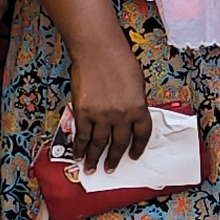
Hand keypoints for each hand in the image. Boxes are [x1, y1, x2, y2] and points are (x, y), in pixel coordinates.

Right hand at [60, 47, 152, 172]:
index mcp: (139, 107)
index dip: (138, 148)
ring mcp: (102, 116)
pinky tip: (77, 155)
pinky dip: (79, 147)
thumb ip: (134, 102)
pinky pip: (81, 136)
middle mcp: (122, 115)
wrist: (98, 50)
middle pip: (119, 143)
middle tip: (110, 168)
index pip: (142, 135)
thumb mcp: (137, 83)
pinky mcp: (84, 113)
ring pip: (98, 144)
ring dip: (94, 158)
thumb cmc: (118, 60)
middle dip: (114, 158)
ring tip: (91, 168)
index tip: (134, 156)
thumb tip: (129, 117)